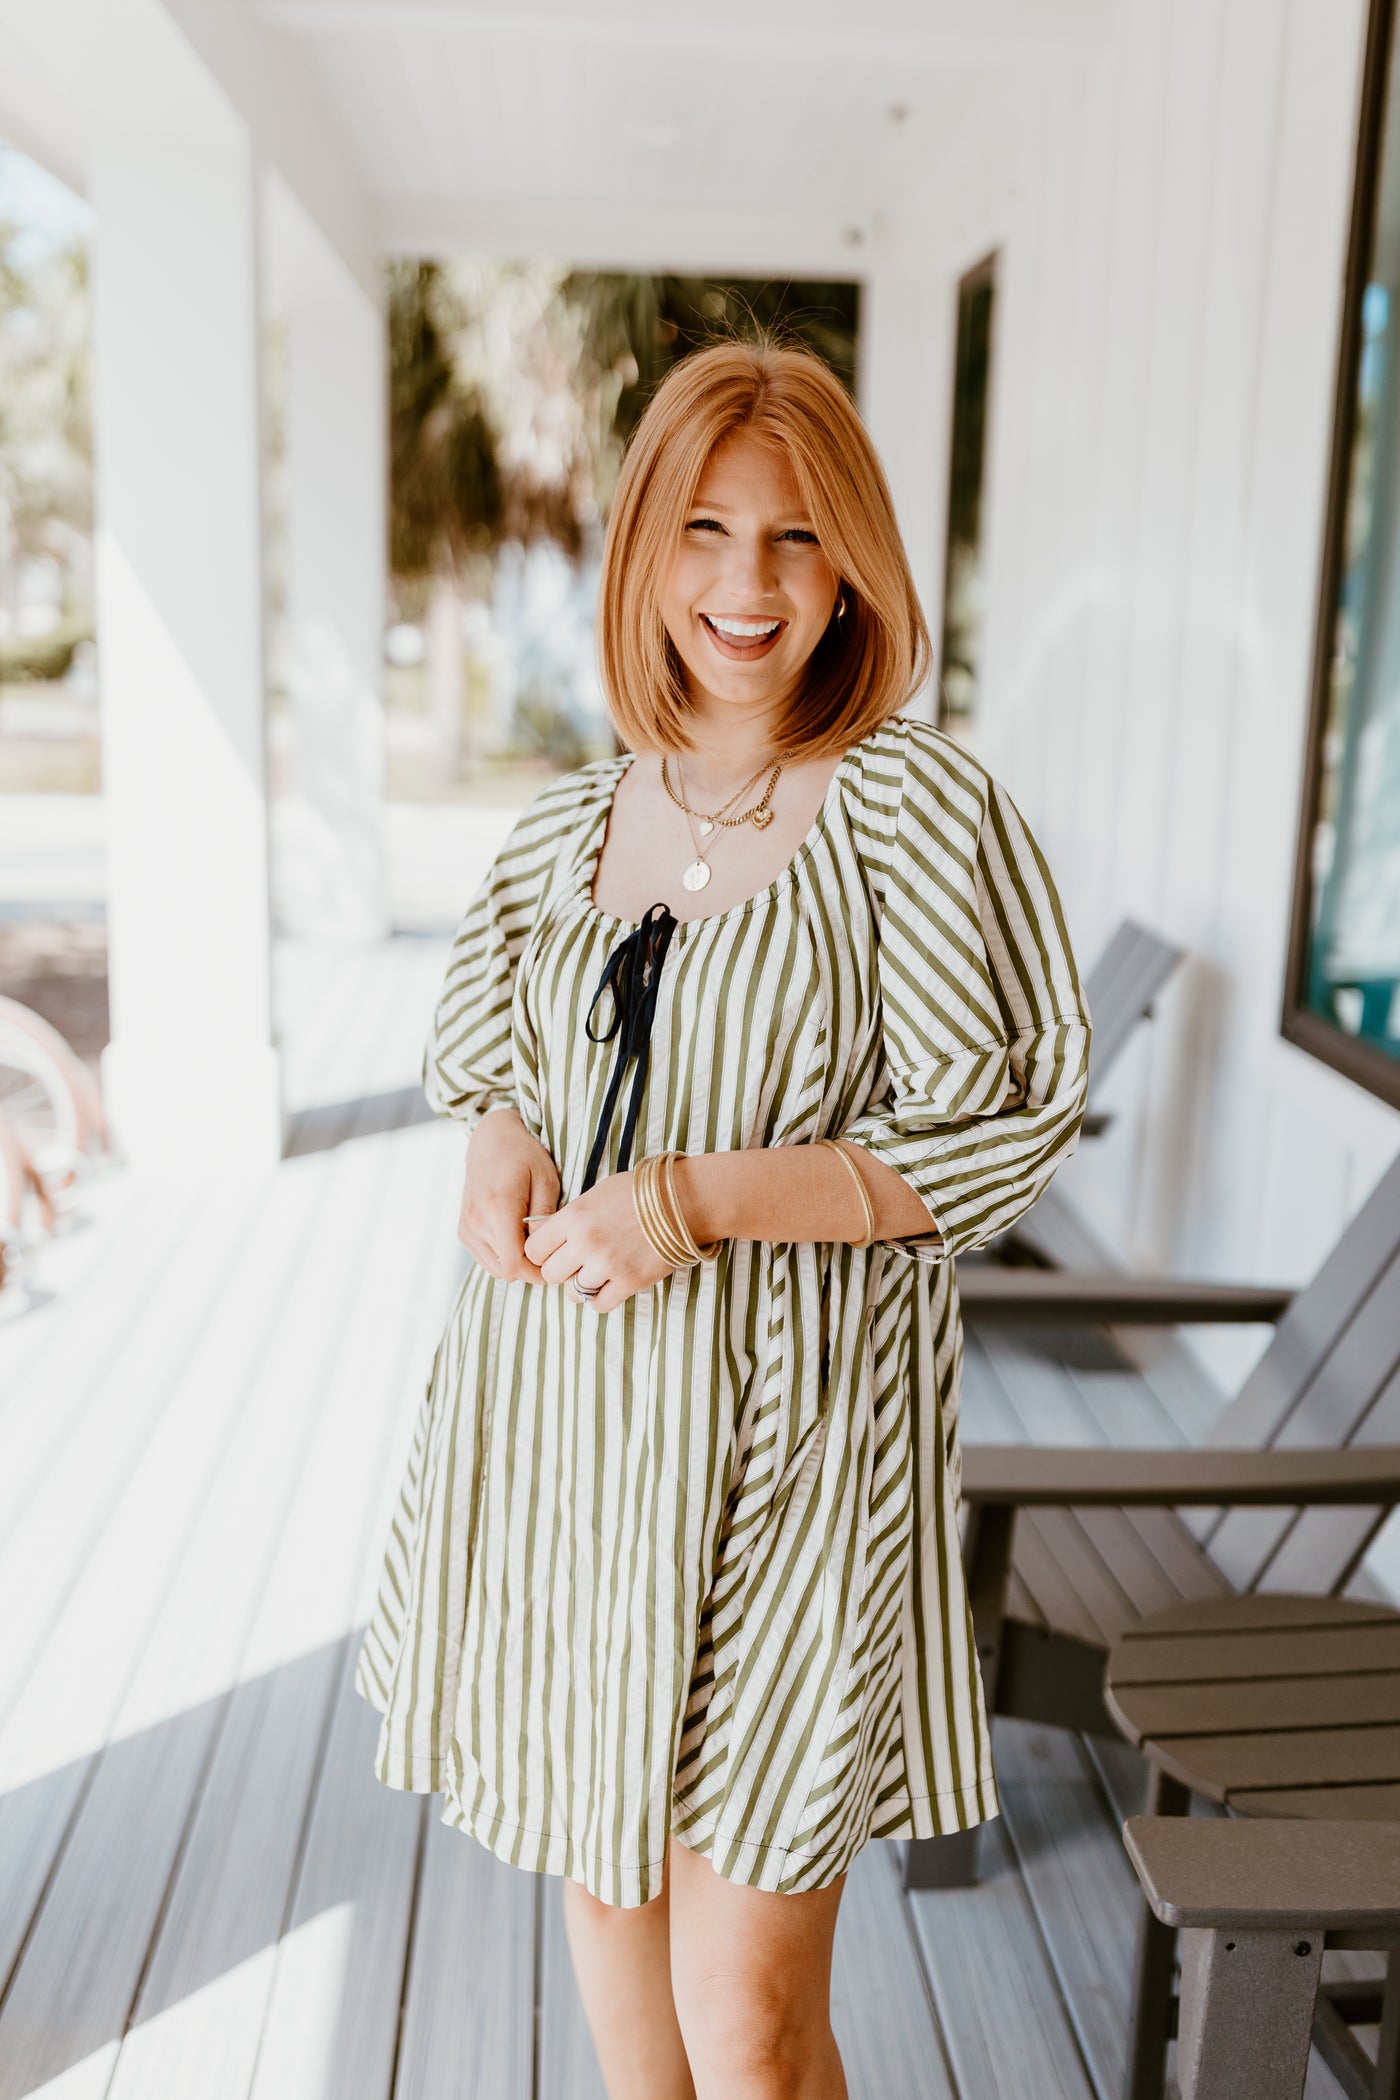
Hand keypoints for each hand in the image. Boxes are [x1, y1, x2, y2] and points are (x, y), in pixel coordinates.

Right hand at [458, 1108, 560, 1282]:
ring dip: (517, 1265)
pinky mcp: (463, 1231)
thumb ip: (545, 1216)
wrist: (491, 1141)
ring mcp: (467, 1227)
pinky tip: (519, 1240)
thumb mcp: (546, 1179)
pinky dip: (504, 1258)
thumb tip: (545, 1249)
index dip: (537, 1273)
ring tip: (535, 1245)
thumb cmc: (524, 1156)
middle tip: (551, 1255)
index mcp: (498, 1206)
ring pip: (496, 1269)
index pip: (513, 1262)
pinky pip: (487, 1260)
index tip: (555, 1264)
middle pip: (506, 1270)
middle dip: (531, 1270)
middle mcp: (476, 1220)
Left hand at [523, 1170, 675, 1312]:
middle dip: (561, 1269)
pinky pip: (599, 1305)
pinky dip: (601, 1298)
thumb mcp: (596, 1195)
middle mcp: (585, 1242)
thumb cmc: (640, 1193)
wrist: (683, 1201)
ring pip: (573, 1293)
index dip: (543, 1251)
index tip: (555, 1250)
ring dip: (582, 1285)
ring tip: (598, 1271)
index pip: (534, 1249)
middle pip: (550, 1274)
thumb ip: (571, 1219)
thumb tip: (550, 1240)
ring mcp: (607, 1265)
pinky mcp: (629, 1282)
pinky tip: (611, 1283)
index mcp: (573, 1216)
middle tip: (577, 1261)